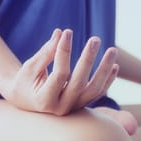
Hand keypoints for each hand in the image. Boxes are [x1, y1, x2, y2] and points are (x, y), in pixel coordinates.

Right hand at [3, 28, 118, 115]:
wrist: (26, 101)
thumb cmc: (25, 81)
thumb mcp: (30, 68)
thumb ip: (45, 53)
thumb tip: (61, 34)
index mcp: (44, 101)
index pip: (60, 74)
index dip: (64, 52)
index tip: (67, 32)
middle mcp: (61, 108)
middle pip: (80, 83)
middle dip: (88, 59)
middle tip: (95, 39)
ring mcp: (74, 108)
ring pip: (94, 90)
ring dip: (105, 69)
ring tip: (113, 50)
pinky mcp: (81, 105)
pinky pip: (98, 93)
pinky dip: (107, 80)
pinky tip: (115, 65)